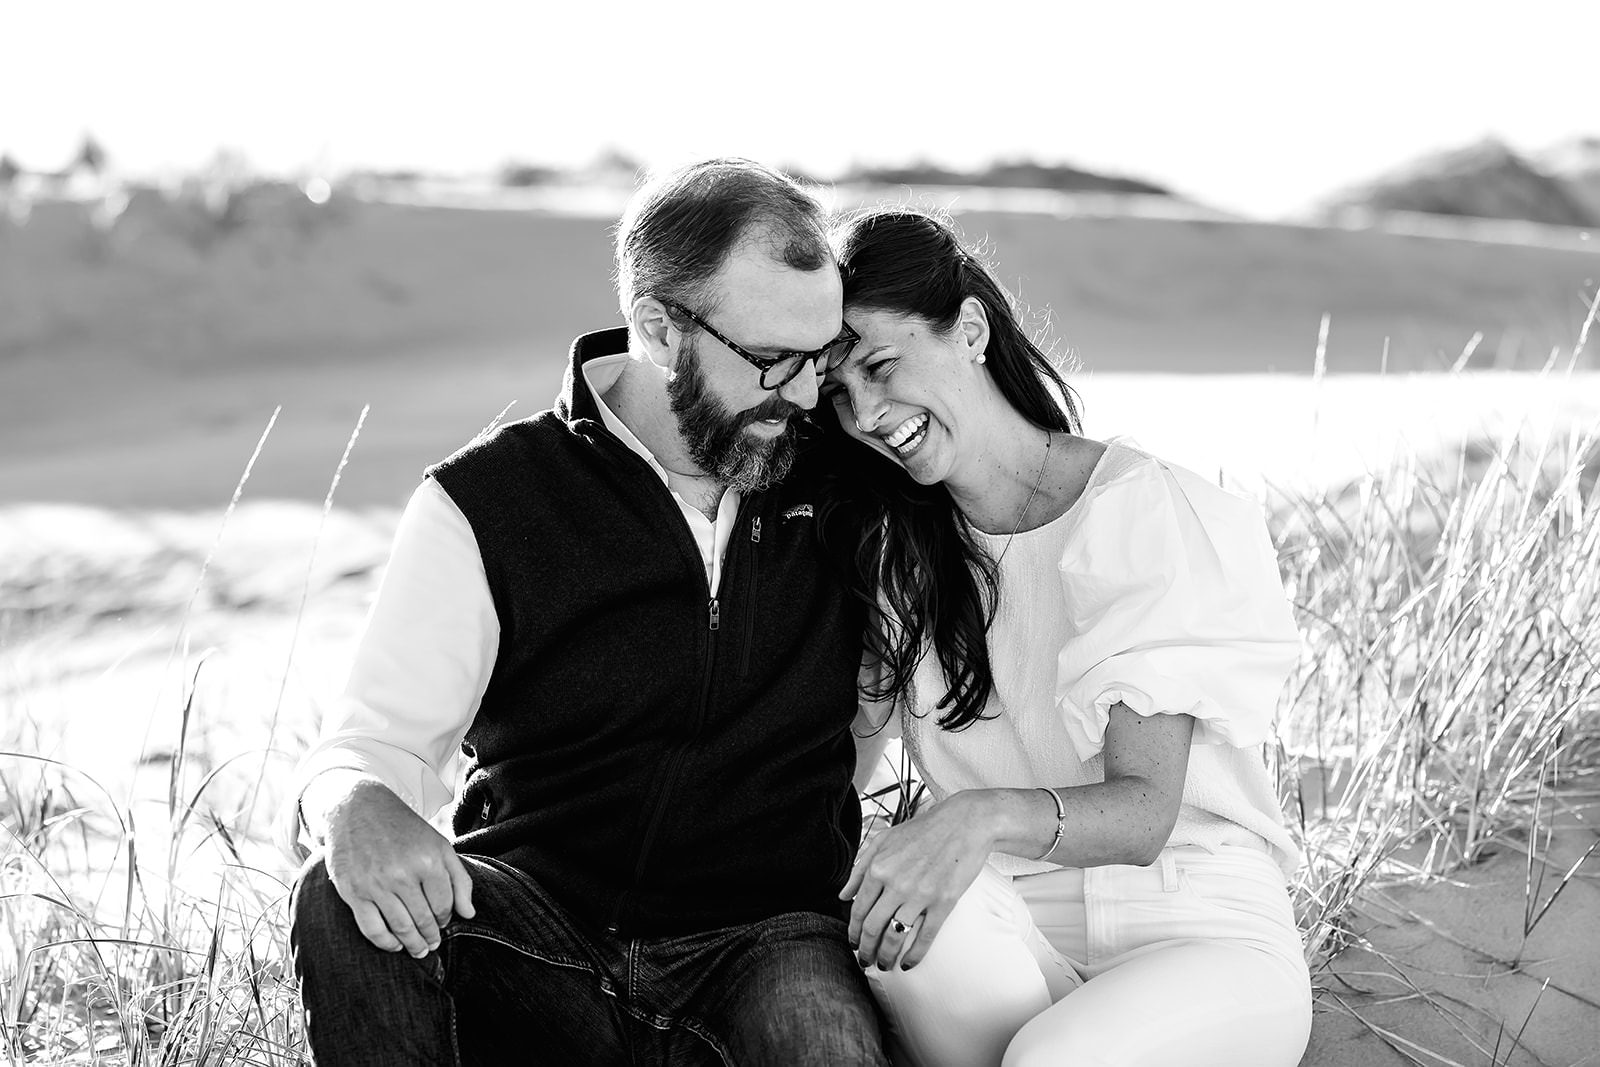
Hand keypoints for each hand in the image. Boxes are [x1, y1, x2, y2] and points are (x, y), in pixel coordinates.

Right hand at [322, 779, 475, 956]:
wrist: (357, 809)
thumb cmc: (403, 829)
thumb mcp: (439, 845)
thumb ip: (459, 879)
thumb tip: (469, 914)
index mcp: (428, 860)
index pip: (444, 905)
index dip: (446, 919)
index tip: (444, 923)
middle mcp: (402, 874)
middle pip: (423, 920)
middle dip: (431, 937)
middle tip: (433, 945)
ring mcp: (375, 885)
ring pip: (400, 928)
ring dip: (412, 945)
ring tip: (419, 950)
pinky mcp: (353, 892)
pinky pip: (372, 929)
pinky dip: (386, 943)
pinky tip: (394, 945)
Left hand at [840, 791, 995, 970]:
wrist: (964, 823)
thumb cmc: (924, 830)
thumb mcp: (884, 840)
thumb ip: (860, 867)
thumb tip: (843, 896)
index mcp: (879, 868)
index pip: (859, 910)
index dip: (854, 932)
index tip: (854, 944)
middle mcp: (896, 883)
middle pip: (873, 927)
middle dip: (866, 950)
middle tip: (866, 962)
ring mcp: (920, 895)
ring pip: (895, 936)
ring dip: (887, 956)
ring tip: (885, 965)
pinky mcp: (944, 903)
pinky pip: (925, 937)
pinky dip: (915, 955)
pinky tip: (908, 964)